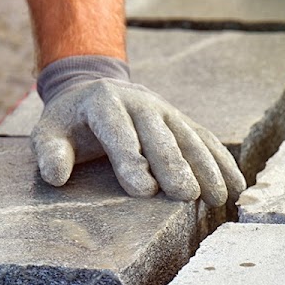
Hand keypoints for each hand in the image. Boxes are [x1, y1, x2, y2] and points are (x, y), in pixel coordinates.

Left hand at [31, 55, 244, 206]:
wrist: (92, 87)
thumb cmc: (69, 122)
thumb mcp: (48, 132)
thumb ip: (49, 152)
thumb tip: (55, 176)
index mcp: (104, 102)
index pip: (119, 133)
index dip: (132, 161)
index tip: (144, 190)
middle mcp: (140, 102)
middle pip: (159, 136)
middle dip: (174, 166)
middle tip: (187, 195)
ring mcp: (165, 110)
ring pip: (188, 138)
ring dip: (206, 167)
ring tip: (218, 197)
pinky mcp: (181, 121)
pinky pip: (205, 140)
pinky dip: (222, 162)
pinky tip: (236, 186)